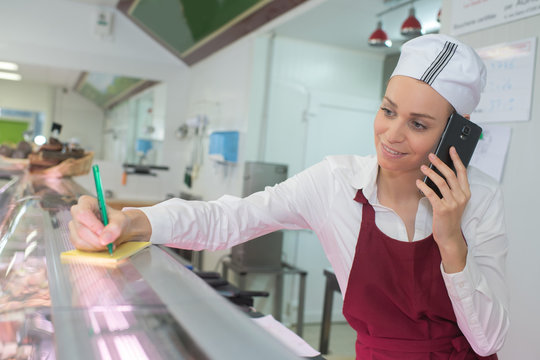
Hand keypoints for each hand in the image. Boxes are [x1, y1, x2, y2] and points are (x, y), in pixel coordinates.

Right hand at [68, 195, 127, 251]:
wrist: (118, 228)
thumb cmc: (118, 221)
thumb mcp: (121, 221)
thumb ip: (115, 228)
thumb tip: (104, 239)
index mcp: (86, 202)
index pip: (83, 213)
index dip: (93, 226)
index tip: (103, 234)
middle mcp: (76, 212)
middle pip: (81, 229)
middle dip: (96, 239)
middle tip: (109, 243)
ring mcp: (74, 225)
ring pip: (79, 240)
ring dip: (95, 245)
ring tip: (108, 244)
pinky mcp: (74, 237)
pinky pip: (80, 246)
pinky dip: (92, 248)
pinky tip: (102, 245)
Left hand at [416, 147, 468, 272]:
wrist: (450, 236)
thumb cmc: (450, 218)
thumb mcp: (455, 202)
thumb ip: (451, 189)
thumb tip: (440, 173)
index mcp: (466, 193)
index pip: (462, 172)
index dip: (457, 159)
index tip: (451, 149)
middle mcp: (461, 197)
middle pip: (451, 175)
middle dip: (440, 163)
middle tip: (431, 155)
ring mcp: (453, 203)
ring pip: (441, 183)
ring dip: (431, 173)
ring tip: (422, 167)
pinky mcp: (442, 209)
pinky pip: (432, 194)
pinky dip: (424, 186)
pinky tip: (418, 182)